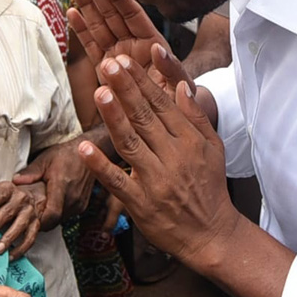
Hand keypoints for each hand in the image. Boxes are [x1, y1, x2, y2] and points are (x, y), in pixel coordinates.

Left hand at [0, 181, 43, 257]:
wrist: (25, 199)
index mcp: (6, 188)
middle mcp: (20, 198)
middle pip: (8, 211)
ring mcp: (29, 212)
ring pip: (20, 225)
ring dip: (8, 238)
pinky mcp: (35, 225)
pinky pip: (30, 238)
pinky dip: (20, 249)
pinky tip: (10, 256)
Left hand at [11, 140, 93, 229]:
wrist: (91, 151)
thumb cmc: (66, 154)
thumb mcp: (44, 160)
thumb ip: (30, 172)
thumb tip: (15, 181)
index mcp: (62, 186)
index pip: (52, 214)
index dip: (40, 221)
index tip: (28, 219)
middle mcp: (73, 198)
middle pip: (55, 220)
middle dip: (41, 220)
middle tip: (28, 215)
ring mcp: (80, 202)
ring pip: (61, 219)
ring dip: (50, 217)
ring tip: (38, 209)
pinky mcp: (83, 205)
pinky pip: (68, 215)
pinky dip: (58, 213)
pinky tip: (49, 205)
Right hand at [68, 0, 193, 97]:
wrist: (168, 123)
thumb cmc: (179, 101)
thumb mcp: (180, 84)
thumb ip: (170, 68)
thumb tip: (158, 49)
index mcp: (153, 43)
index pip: (133, 15)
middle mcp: (133, 44)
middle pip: (113, 14)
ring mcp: (117, 54)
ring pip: (99, 25)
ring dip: (86, 5)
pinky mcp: (104, 68)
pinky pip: (91, 45)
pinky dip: (81, 29)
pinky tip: (71, 13)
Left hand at [76, 55, 238, 267]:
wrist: (212, 235)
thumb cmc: (208, 187)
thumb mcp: (212, 148)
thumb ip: (196, 116)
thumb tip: (184, 86)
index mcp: (189, 140)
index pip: (161, 105)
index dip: (142, 82)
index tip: (125, 61)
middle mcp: (173, 157)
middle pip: (144, 118)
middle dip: (125, 89)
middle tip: (109, 65)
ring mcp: (155, 180)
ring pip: (130, 143)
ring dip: (113, 118)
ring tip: (99, 93)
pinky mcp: (140, 203)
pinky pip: (117, 181)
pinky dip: (100, 166)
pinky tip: (83, 149)